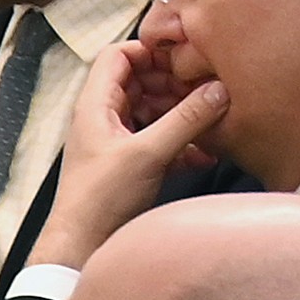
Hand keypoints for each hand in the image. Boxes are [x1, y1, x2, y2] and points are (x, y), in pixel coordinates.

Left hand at [39, 30, 230, 267]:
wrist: (81, 247)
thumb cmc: (100, 199)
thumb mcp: (148, 154)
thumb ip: (185, 120)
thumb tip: (218, 91)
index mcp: (96, 105)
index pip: (118, 55)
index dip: (150, 51)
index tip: (185, 58)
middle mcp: (103, 118)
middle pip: (141, 82)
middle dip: (174, 84)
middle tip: (206, 89)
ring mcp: (116, 142)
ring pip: (153, 112)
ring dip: (181, 114)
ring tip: (212, 119)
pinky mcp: (129, 165)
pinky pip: (158, 141)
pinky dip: (181, 143)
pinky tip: (205, 154)